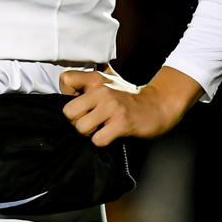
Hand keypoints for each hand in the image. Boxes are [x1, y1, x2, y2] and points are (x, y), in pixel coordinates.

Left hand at [60, 65, 203, 145]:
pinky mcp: (121, 122)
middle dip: (76, 121)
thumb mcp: (106, 84)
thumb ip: (87, 86)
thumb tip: (66, 98)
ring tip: (100, 129)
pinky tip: (110, 135)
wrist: (156, 106)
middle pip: (68, 112)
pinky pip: (98, 139)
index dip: (67, 95)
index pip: (65, 80)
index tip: (79, 103)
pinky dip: (101, 141)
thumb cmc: (127, 98)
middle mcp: (101, 90)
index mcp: (95, 79)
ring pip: (81, 127)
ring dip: (89, 133)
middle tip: (89, 122)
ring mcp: (111, 106)